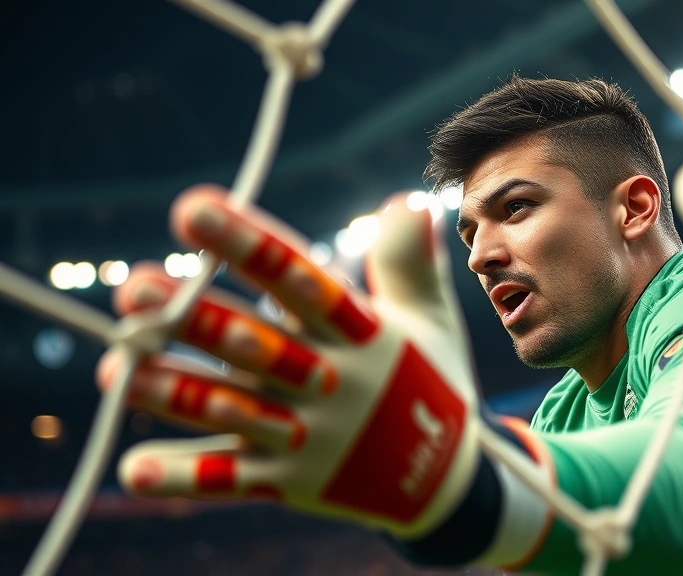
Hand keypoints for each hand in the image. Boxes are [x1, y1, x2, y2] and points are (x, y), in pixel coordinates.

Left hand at [96, 186, 480, 539]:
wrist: (443, 484)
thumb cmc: (430, 382)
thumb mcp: (431, 319)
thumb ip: (411, 261)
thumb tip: (404, 202)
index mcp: (363, 335)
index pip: (300, 283)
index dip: (248, 245)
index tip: (194, 209)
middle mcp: (330, 384)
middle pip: (256, 347)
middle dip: (196, 318)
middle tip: (133, 287)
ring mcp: (307, 439)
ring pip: (233, 412)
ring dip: (175, 392)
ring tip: (114, 370)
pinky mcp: (288, 484)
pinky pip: (231, 482)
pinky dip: (184, 477)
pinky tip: (132, 468)